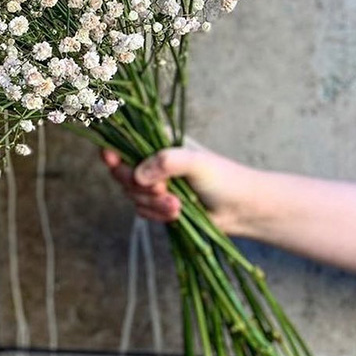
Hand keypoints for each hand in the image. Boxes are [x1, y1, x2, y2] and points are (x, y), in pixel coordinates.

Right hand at [100, 141, 255, 234]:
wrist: (243, 209)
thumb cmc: (225, 178)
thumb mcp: (197, 162)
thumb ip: (166, 162)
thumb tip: (139, 175)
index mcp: (158, 142)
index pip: (124, 140)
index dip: (112, 149)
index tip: (112, 158)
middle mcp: (151, 161)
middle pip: (121, 171)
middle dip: (139, 185)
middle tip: (162, 190)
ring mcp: (154, 183)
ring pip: (132, 194)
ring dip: (153, 204)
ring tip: (178, 206)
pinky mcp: (158, 205)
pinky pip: (142, 211)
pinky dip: (157, 214)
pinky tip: (177, 214)